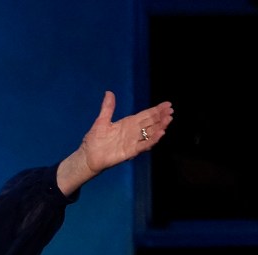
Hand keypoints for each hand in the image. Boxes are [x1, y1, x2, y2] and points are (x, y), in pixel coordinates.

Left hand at [57, 91, 173, 195]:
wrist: (88, 156)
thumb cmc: (94, 140)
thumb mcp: (101, 121)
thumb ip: (108, 108)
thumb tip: (109, 92)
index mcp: (128, 123)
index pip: (146, 115)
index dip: (156, 110)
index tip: (167, 104)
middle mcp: (133, 132)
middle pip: (151, 123)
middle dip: (161, 117)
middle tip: (171, 111)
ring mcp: (133, 142)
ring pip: (150, 133)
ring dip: (160, 127)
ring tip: (168, 120)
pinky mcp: (130, 151)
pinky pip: (143, 145)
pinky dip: (152, 139)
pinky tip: (160, 133)